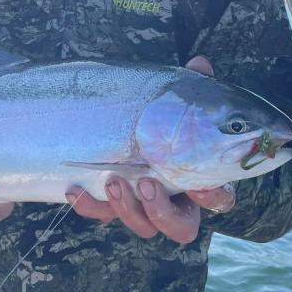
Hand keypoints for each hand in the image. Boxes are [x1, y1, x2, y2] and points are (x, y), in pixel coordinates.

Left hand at [66, 56, 236, 243]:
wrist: (121, 119)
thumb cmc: (163, 115)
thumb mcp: (176, 98)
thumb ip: (191, 86)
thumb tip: (200, 63)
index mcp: (198, 177)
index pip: (217, 198)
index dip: (211, 197)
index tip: (198, 186)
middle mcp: (173, 199)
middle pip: (180, 228)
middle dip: (164, 212)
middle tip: (148, 183)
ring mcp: (142, 206)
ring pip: (143, 226)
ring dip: (127, 209)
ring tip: (113, 181)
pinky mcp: (112, 204)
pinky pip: (102, 214)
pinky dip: (89, 206)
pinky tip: (75, 189)